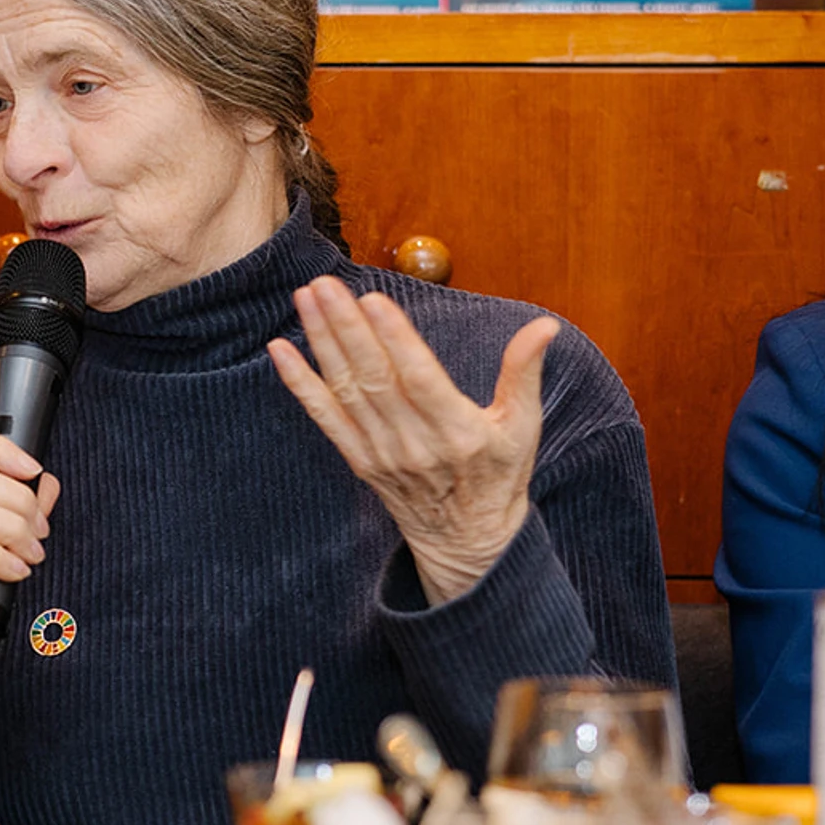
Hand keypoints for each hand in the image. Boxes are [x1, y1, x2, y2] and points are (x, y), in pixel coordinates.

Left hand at [266, 276, 557, 605]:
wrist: (467, 541)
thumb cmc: (499, 476)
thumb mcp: (523, 427)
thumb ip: (524, 373)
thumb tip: (545, 325)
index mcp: (459, 433)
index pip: (420, 380)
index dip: (395, 340)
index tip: (373, 299)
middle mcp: (415, 445)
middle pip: (375, 379)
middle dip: (347, 327)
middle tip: (324, 284)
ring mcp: (381, 454)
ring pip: (346, 390)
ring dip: (322, 342)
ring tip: (306, 298)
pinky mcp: (358, 460)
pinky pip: (324, 418)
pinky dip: (300, 384)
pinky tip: (280, 350)